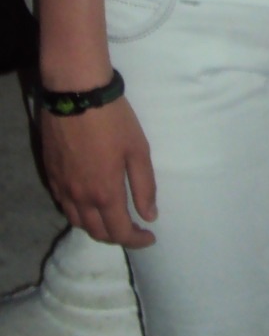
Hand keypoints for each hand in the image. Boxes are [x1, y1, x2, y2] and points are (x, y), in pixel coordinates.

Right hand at [40, 97, 157, 247]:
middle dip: (117, 237)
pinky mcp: (51, 175)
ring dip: (97, 227)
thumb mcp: (138, 150)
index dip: (136, 240)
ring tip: (112, 219)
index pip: (119, 232)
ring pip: (78, 222)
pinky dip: (79, 213)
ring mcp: (62, 187)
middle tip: (133, 230)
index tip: (149, 237)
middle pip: (97, 232)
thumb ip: (144, 187)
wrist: (76, 95)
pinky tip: (89, 203)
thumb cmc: (113, 121)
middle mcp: (80, 197)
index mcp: (105, 193)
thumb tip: (150, 215)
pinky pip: (64, 205)